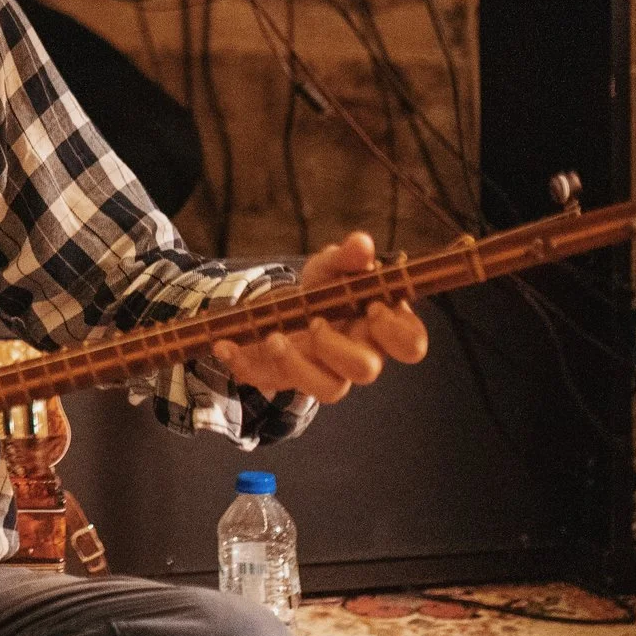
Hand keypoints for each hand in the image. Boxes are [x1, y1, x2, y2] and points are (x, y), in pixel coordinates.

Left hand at [213, 231, 427, 402]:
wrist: (287, 304)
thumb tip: (362, 244)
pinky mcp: (285, 379)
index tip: (373, 307)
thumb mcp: (332, 267)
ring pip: (327, 391)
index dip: (397, 333)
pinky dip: (244, 364)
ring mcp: (322, 372)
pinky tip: (224, 345)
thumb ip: (347, 257)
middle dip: (340, 349)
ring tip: (272, 338)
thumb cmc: (324, 288)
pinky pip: (269, 383)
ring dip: (297, 366)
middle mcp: (358, 356)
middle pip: (366, 371)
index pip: (410, 345)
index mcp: (379, 328)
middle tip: (316, 322)